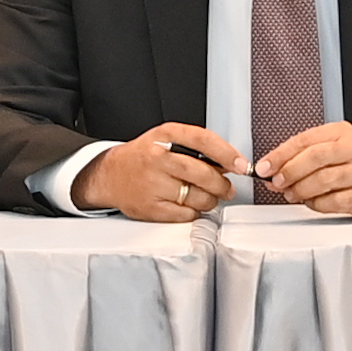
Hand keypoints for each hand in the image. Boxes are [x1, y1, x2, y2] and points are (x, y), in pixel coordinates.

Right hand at [73, 123, 247, 222]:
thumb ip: (196, 148)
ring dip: (209, 200)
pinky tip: (188, 205)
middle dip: (222, 185)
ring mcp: (153, 184)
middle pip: (203, 174)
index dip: (227, 154)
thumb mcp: (167, 140)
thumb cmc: (143, 157)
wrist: (110, 175)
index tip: (241, 165)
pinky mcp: (150, 208)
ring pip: (198, 198)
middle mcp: (158, 158)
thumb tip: (229, 164)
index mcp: (165, 136)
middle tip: (227, 189)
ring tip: (205, 197)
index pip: (203, 140)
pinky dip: (193, 213)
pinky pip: (186, 215)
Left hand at [255, 123, 351, 218]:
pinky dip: (317, 204)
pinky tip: (311, 203)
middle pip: (314, 157)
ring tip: (291, 195)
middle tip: (276, 182)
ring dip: (300, 190)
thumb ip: (306, 158)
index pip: (305, 139)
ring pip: (322, 180)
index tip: (263, 167)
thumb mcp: (338, 150)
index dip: (280, 154)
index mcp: (342, 133)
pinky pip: (333, 201)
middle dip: (289, 171)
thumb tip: (272, 171)